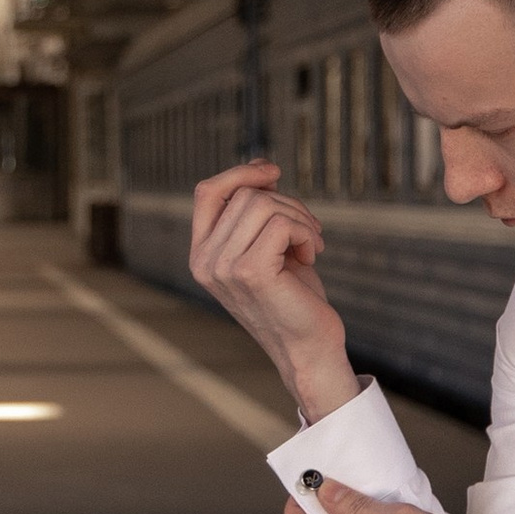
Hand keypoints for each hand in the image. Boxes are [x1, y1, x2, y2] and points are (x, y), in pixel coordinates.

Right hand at [191, 160, 356, 419]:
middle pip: (245, 195)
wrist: (309, 346)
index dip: (240, 173)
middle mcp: (204, 261)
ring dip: (301, 218)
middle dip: (288, 203)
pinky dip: (307, 232)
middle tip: (310, 229)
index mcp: (202, 254)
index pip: (207, 192)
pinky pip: (281, 224)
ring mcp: (223, 268)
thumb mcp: (269, 246)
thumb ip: (257, 212)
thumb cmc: (293, 296)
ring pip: (264, 205)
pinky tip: (313, 254)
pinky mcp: (250, 272)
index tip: (273, 171)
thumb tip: (260, 166)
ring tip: (312, 243)